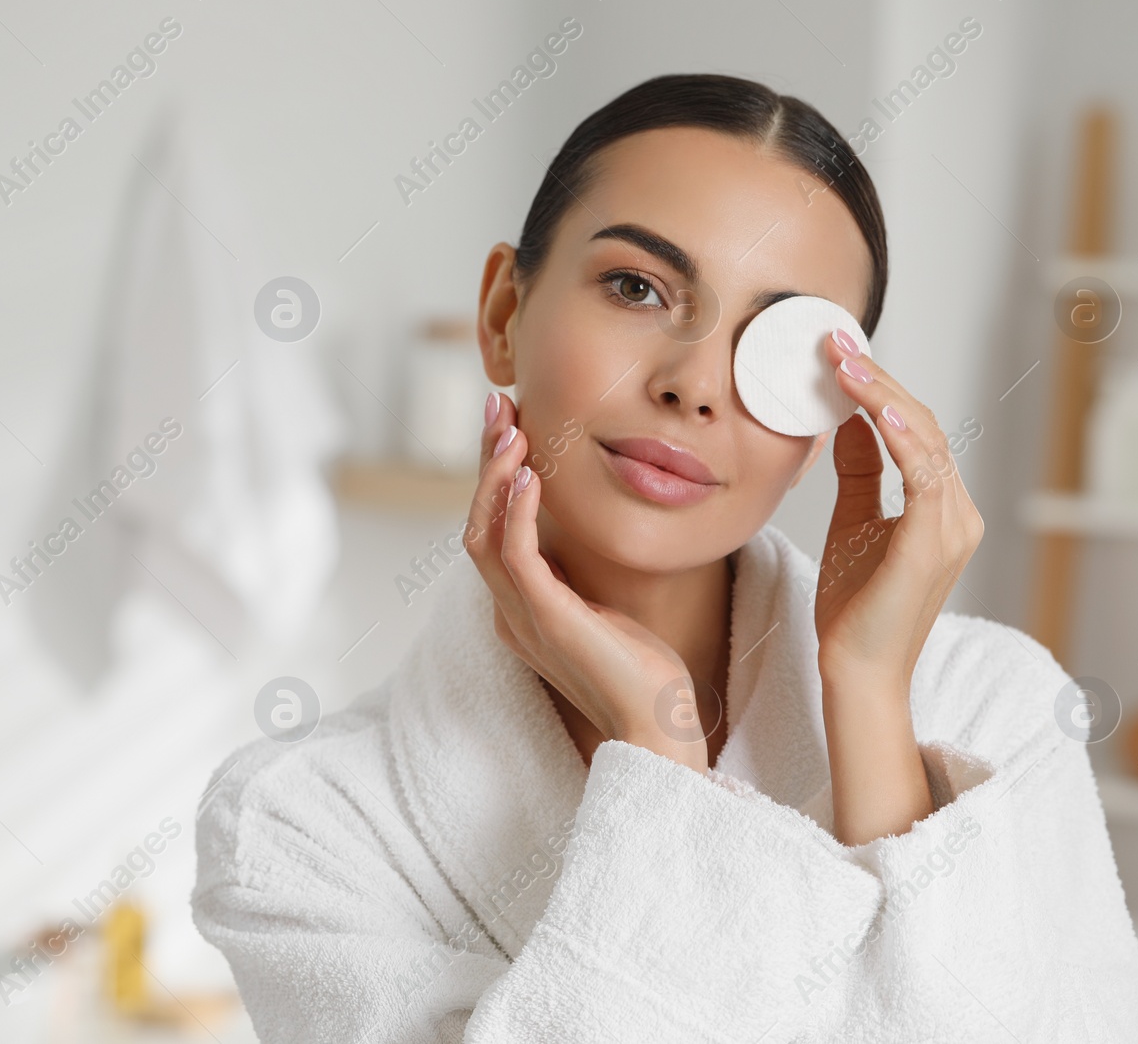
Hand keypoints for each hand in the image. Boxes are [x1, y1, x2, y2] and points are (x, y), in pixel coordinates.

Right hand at [465, 393, 708, 772]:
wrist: (660, 730)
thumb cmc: (645, 672)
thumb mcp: (607, 608)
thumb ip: (582, 575)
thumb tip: (588, 526)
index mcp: (521, 610)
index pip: (491, 532)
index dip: (496, 477)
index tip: (513, 427)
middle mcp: (510, 614)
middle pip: (476, 525)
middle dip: (486, 463)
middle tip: (499, 407)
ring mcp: (523, 620)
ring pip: (482, 537)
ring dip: (494, 479)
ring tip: (512, 431)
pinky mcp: (547, 623)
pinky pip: (516, 559)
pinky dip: (515, 514)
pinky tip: (530, 478)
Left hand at [814, 329, 983, 841]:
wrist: (854, 671)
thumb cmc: (854, 610)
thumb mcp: (853, 523)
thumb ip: (860, 472)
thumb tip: (848, 421)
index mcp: (942, 508)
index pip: (917, 430)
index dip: (881, 388)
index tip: (839, 353)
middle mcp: (958, 513)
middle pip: (926, 425)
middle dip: (880, 381)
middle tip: (837, 343)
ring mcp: (953, 529)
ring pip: (928, 441)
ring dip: (885, 397)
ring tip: (845, 362)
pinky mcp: (933, 546)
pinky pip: (927, 479)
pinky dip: (906, 440)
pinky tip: (879, 410)